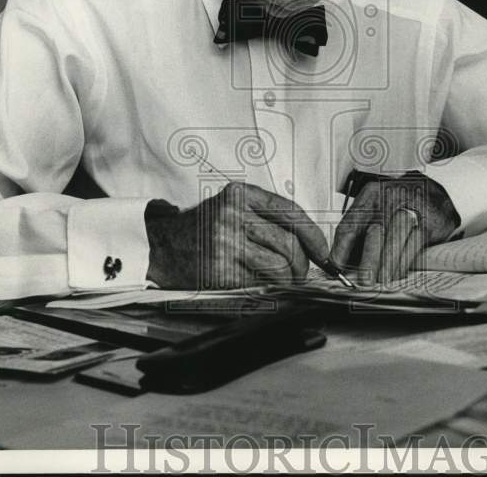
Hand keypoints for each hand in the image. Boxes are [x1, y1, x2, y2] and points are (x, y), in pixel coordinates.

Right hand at [144, 181, 329, 288]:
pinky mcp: (220, 272)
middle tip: (300, 273)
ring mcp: (225, 244)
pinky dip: (270, 291)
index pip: (291, 213)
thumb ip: (267, 217)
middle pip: (289, 244)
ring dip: (289, 281)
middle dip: (303, 265)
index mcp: (240, 194)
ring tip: (285, 282)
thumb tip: (310, 244)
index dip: (314, 236)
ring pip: (279, 267)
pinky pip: (260, 285)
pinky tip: (265, 289)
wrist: (162, 245)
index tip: (324, 253)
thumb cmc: (204, 228)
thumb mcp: (233, 207)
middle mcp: (232, 215)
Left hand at [329, 172, 459, 284]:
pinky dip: (402, 266)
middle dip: (367, 262)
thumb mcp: (376, 206)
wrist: (434, 194)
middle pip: (374, 235)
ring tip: (379, 283)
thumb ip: (359, 229)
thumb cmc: (400, 202)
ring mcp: (412, 211)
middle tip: (362, 281)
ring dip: (385, 268)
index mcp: (371, 194)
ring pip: (394, 244)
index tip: (336, 267)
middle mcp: (390, 199)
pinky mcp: (428, 225)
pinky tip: (396, 275)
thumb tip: (343, 259)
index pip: (351, 224)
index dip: (341, 249)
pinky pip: (412, 250)